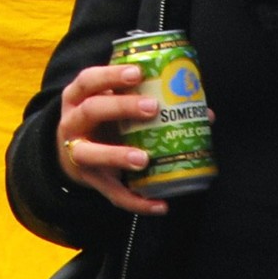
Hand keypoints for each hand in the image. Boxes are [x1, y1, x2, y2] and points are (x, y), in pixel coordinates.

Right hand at [54, 63, 168, 216]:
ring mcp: (77, 153)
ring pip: (91, 154)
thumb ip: (146, 99)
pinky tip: (160, 205)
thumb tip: (205, 112)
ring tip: (144, 159)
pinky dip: (136, 201)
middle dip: (121, 108)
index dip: (111, 76)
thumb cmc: (103, 119)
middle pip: (91, 110)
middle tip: (152, 108)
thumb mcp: (112, 102)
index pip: (89, 80)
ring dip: (117, 155)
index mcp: (78, 96)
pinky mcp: (91, 181)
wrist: (72, 153)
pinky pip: (112, 193)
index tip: (138, 73)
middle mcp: (72, 122)